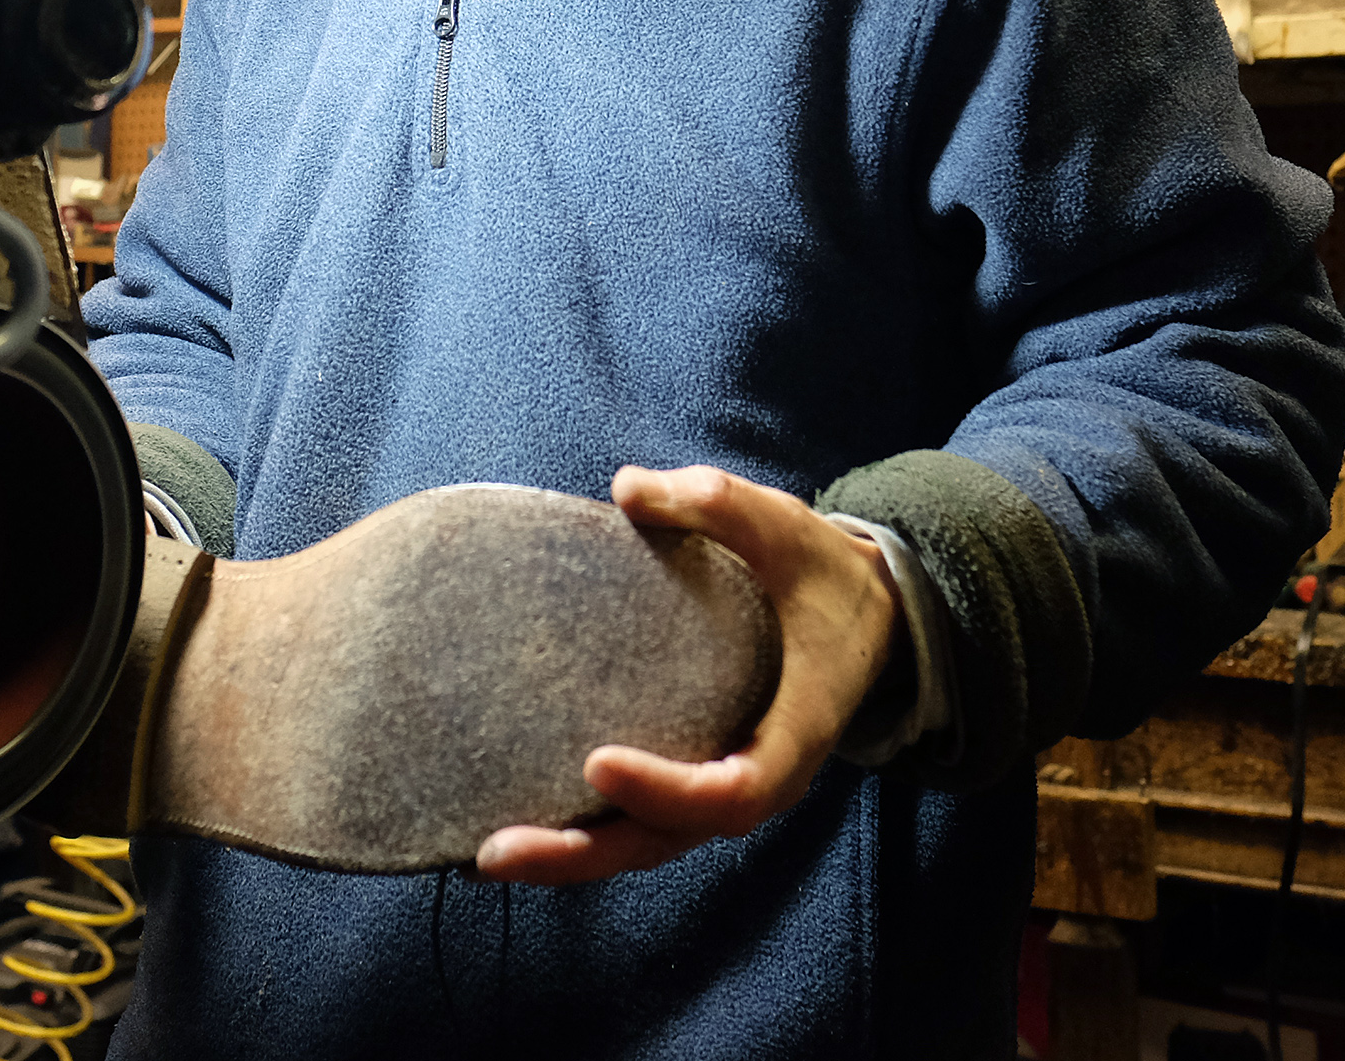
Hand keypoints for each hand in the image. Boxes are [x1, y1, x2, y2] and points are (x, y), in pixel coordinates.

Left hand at [474, 464, 899, 885]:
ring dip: (568, 855)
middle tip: (496, 849)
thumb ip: (718, 504)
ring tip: (485, 857)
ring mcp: (721, 786)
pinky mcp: (691, 775)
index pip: (733, 790)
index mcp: (795, 732)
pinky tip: (505, 827)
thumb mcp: (784, 527)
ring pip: (644, 844)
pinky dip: (579, 830)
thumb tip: (627, 487)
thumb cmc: (816, 572)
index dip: (666, 789)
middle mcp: (757, 778)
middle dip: (582, 851)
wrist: (859, 613)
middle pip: (667, 840)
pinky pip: (636, 823)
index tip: (596, 761)